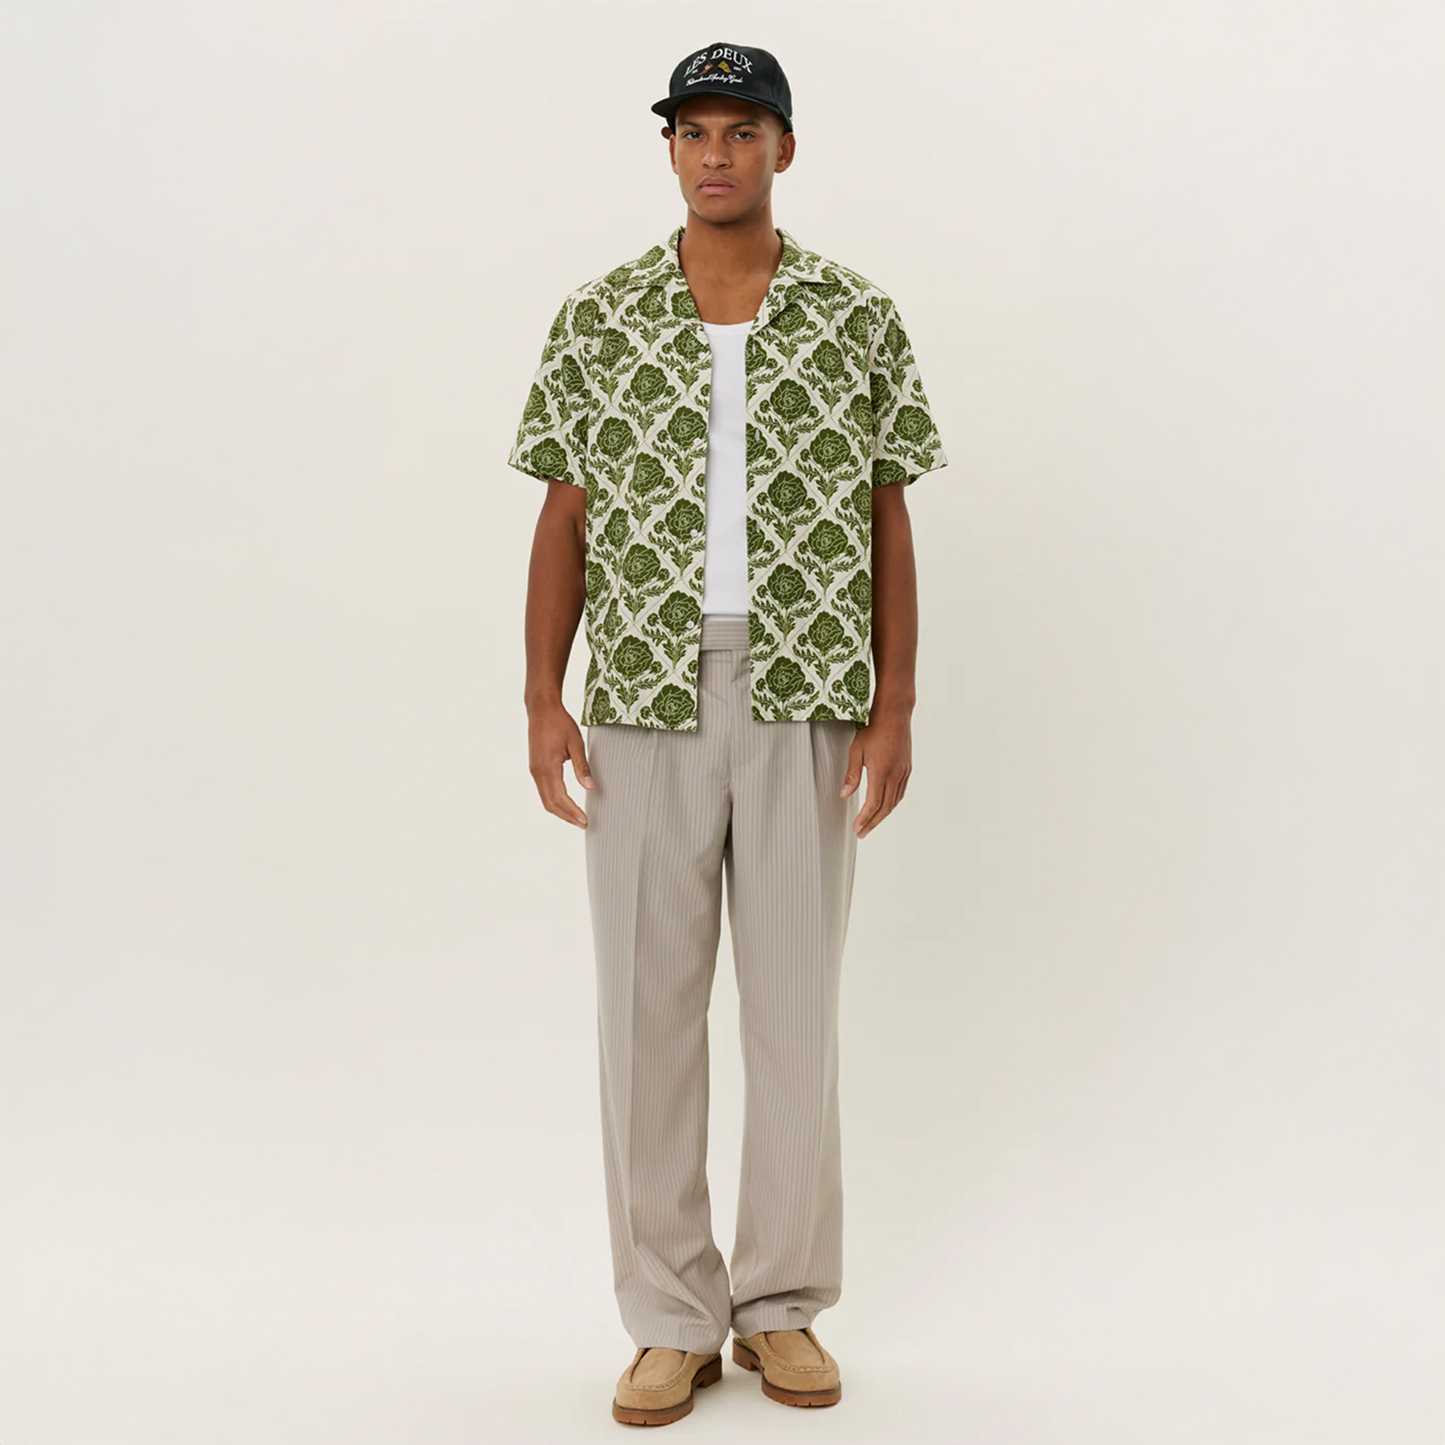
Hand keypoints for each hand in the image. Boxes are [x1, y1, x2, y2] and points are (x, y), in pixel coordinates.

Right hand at [528, 701, 592, 827]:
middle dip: (567, 816)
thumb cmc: (559, 722)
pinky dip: (554, 801)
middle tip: (583, 824)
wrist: (541, 709)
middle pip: (550, 804)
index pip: (560, 798)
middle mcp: (538, 772)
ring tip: (576, 817)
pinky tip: (565, 803)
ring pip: (545, 799)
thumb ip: (582, 767)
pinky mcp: (535, 767)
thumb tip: (590, 787)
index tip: (585, 821)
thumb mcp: (576, 743)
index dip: (573, 811)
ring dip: (560, 811)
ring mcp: (534, 770)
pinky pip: (543, 790)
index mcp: (548, 767)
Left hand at [841, 706, 911, 838]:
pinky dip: (892, 804)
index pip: (873, 803)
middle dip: (873, 822)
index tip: (857, 828)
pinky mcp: (907, 769)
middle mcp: (895, 775)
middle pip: (885, 808)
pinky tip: (885, 807)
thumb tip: (844, 795)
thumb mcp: (856, 751)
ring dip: (883, 815)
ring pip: (894, 802)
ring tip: (871, 823)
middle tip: (862, 833)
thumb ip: (851, 775)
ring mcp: (903, 773)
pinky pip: (900, 792)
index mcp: (881, 772)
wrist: (894, 715)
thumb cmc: (873, 730)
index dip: (865, 818)